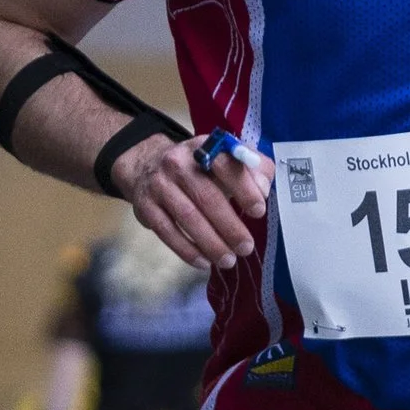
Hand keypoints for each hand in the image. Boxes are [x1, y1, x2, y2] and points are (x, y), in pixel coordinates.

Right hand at [121, 135, 274, 268]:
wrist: (148, 165)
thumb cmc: (200, 168)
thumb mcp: (226, 159)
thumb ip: (253, 170)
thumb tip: (263, 190)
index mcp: (204, 147)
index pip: (225, 164)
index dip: (244, 188)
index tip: (259, 211)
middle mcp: (178, 163)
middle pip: (206, 196)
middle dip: (229, 226)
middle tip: (246, 247)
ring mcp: (159, 184)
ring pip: (187, 216)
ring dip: (210, 242)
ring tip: (228, 260)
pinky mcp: (145, 205)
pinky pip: (166, 231)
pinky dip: (186, 250)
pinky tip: (204, 262)